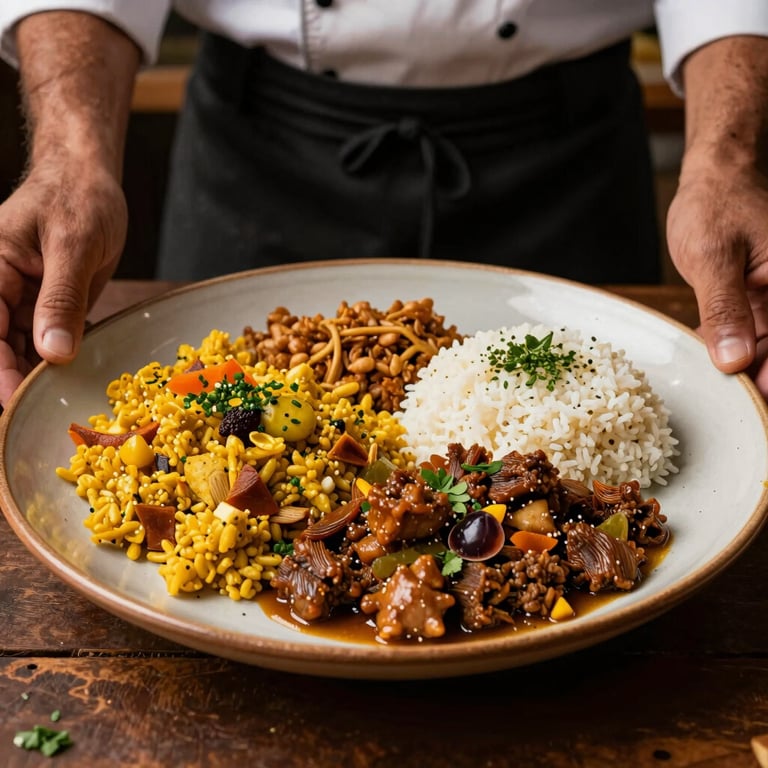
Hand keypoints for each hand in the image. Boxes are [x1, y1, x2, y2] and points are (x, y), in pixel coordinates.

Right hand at [0, 158, 127, 405]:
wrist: (90, 181)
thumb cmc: (78, 199)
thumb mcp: (73, 245)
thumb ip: (61, 298)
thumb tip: (54, 353)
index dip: (0, 369)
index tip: (16, 400)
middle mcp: (0, 289)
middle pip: (0, 346)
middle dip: (17, 378)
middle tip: (40, 412)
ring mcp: (23, 300)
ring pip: (22, 349)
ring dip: (40, 374)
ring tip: (61, 402)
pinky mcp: (47, 306)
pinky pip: (47, 341)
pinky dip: (59, 358)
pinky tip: (74, 376)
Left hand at [667, 161, 767, 396]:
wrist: (713, 179)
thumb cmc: (716, 207)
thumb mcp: (713, 259)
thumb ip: (724, 310)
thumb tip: (733, 360)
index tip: (757, 399)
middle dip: (757, 375)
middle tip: (732, 404)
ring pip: (764, 344)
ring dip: (742, 365)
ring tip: (716, 387)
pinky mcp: (756, 298)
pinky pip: (747, 332)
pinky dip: (729, 346)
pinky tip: (708, 359)